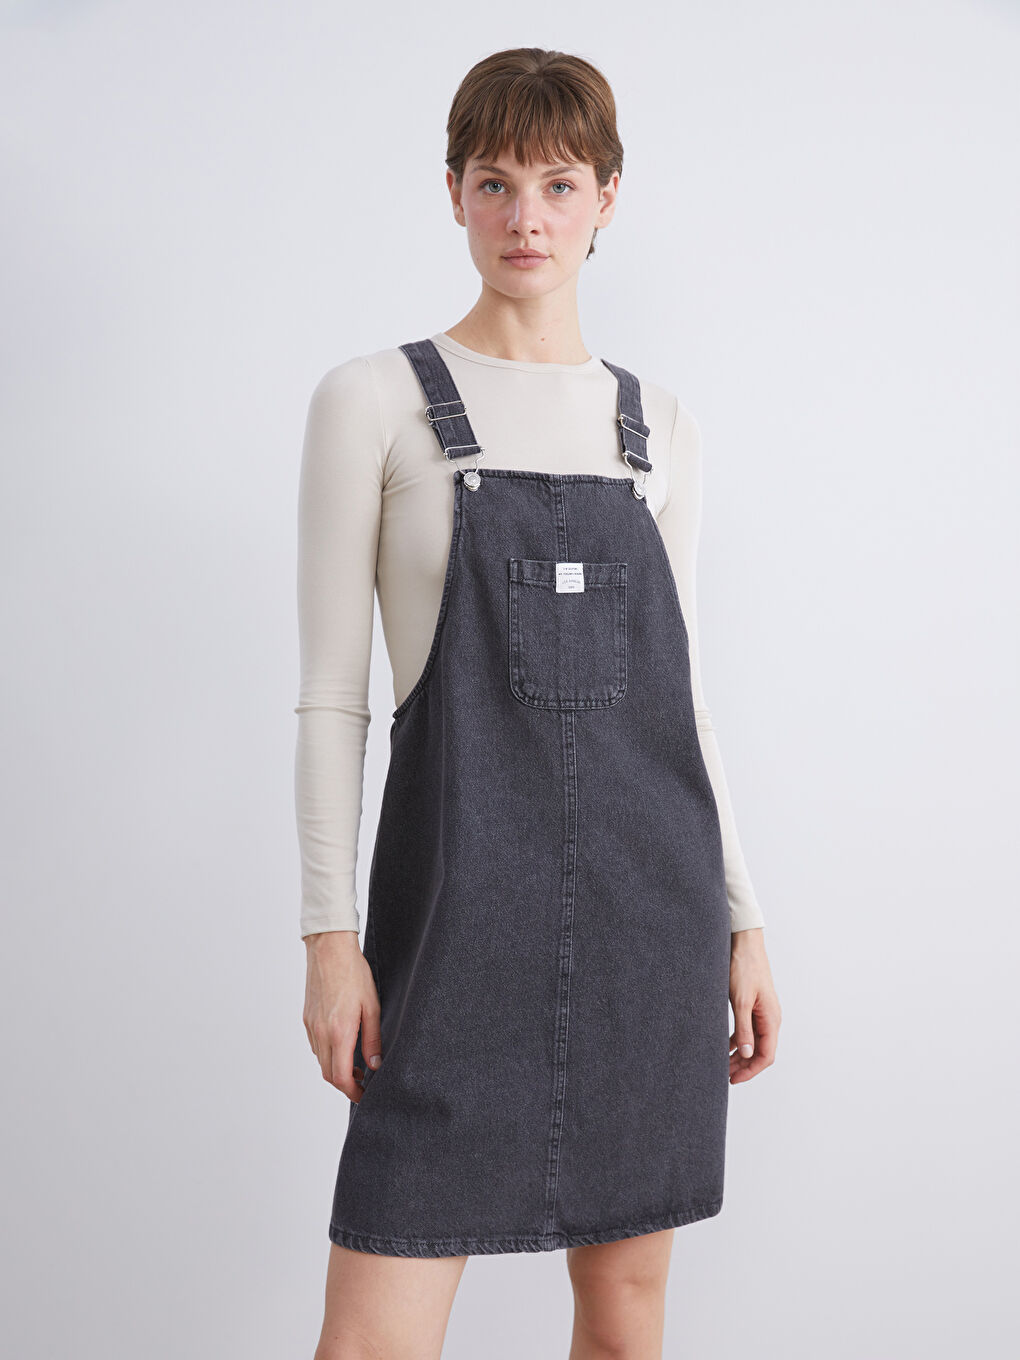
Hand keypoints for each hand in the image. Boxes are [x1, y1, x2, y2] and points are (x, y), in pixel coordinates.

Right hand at [303, 930, 382, 1100]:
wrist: (329, 949)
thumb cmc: (354, 974)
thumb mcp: (372, 1006)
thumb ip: (373, 1039)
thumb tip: (374, 1065)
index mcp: (339, 1032)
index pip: (340, 1077)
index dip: (352, 1092)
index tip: (364, 1095)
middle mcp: (321, 1033)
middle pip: (327, 1074)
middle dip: (344, 1084)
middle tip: (362, 1082)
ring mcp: (311, 1026)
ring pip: (320, 1061)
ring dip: (335, 1069)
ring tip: (354, 1065)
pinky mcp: (307, 1018)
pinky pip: (315, 1046)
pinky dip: (327, 1054)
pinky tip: (342, 1045)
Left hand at [728, 927, 780, 1083]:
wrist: (744, 942)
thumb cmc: (744, 967)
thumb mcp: (740, 1000)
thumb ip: (743, 1028)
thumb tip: (745, 1054)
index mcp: (771, 1019)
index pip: (765, 1055)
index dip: (750, 1071)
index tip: (733, 1079)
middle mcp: (770, 1018)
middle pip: (759, 1051)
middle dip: (743, 1066)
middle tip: (724, 1076)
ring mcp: (762, 1012)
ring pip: (752, 1042)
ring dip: (738, 1055)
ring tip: (722, 1065)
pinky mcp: (753, 1005)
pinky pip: (747, 1029)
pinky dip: (736, 1040)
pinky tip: (723, 1046)